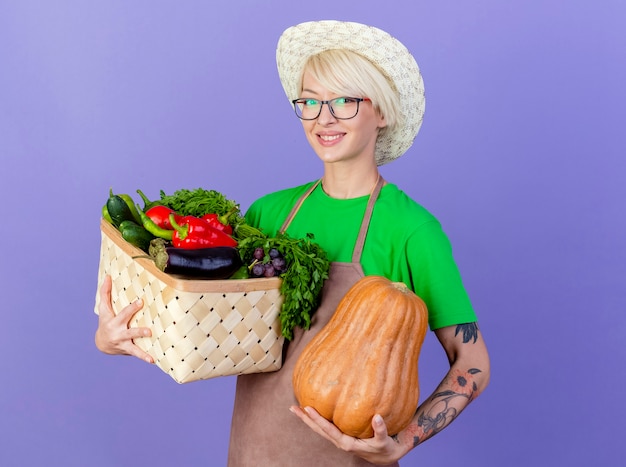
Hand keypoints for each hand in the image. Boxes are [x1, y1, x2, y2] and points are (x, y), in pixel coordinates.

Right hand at [94, 275, 153, 363]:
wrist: (101, 343)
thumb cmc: (105, 321)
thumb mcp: (104, 308)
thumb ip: (106, 293)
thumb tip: (108, 276)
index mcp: (113, 322)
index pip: (123, 314)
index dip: (132, 308)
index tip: (141, 302)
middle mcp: (118, 333)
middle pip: (129, 332)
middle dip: (139, 331)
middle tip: (149, 331)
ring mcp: (123, 343)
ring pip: (133, 346)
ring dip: (142, 350)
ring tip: (151, 354)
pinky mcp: (127, 349)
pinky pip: (136, 353)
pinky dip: (144, 357)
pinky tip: (153, 360)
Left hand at [289, 406, 406, 464]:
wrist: (387, 455)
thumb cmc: (385, 448)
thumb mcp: (384, 441)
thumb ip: (380, 430)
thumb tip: (376, 417)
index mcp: (346, 443)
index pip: (328, 430)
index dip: (317, 419)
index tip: (307, 409)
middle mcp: (340, 441)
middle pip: (319, 429)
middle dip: (305, 419)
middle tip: (293, 408)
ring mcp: (340, 438)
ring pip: (321, 428)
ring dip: (309, 419)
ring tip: (297, 408)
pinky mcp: (343, 434)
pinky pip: (328, 426)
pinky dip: (319, 418)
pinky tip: (315, 409)